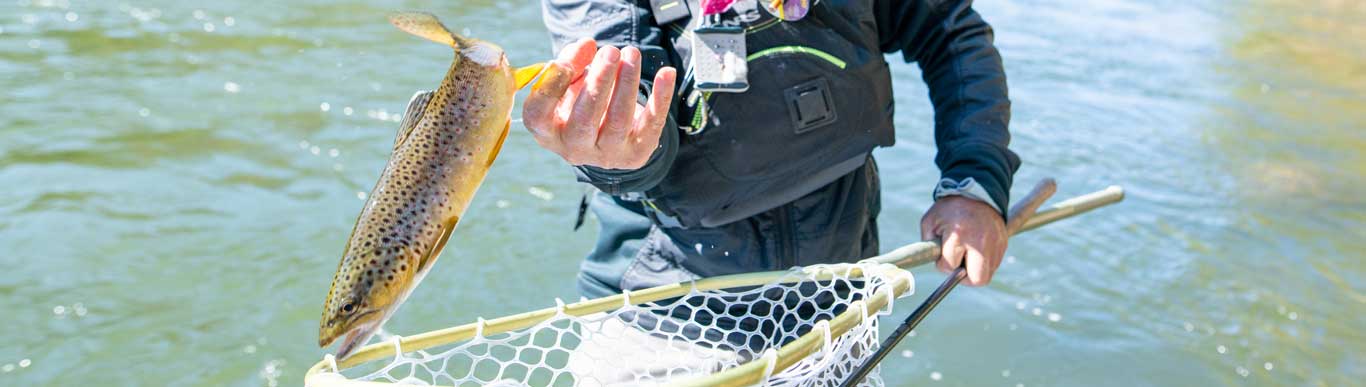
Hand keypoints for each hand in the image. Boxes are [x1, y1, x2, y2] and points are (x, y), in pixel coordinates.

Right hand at [521, 38, 677, 169]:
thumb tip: (587, 46)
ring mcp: (606, 155)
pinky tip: (666, 73)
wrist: (606, 138)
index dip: (550, 88)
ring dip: (627, 83)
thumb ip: (571, 62)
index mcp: (547, 131)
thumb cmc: (580, 103)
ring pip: (618, 120)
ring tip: (631, 54)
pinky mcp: (635, 154)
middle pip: (584, 119)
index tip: (564, 63)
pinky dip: (661, 97)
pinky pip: (651, 125)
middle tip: (610, 52)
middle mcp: (573, 148)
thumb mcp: (569, 84)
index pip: (538, 114)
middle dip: (599, 82)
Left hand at [920, 196, 1007, 285]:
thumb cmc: (949, 209)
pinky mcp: (1004, 242)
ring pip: (988, 274)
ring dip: (975, 269)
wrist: (976, 192)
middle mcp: (980, 241)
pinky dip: (984, 261)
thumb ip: (927, 245)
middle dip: (965, 277)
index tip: (942, 254)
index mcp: (958, 235)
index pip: (949, 266)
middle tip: (958, 266)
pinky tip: (977, 250)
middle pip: (978, 279)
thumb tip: (935, 264)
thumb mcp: (930, 222)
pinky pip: (995, 263)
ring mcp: (995, 243)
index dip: (943, 264)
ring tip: (967, 253)